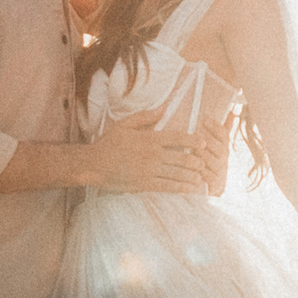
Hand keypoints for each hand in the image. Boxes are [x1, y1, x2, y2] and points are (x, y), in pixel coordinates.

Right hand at [90, 112, 226, 194]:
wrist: (93, 165)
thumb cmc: (108, 144)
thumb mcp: (124, 125)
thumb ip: (144, 116)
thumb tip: (163, 108)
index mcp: (149, 138)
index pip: (177, 137)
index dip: (193, 140)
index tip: (203, 143)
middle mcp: (152, 154)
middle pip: (182, 158)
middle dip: (196, 161)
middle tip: (204, 162)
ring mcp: (149, 170)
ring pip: (177, 173)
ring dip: (192, 175)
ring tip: (200, 176)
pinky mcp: (144, 184)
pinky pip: (167, 186)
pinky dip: (181, 187)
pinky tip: (190, 189)